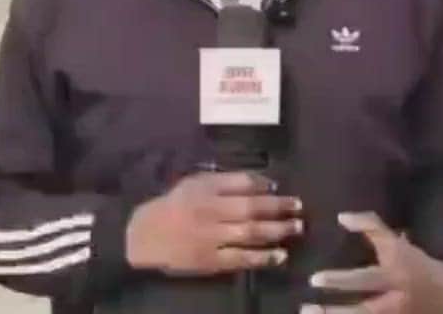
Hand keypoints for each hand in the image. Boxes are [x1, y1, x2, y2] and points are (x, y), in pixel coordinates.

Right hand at [126, 171, 303, 276]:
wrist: (144, 236)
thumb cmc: (174, 206)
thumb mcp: (194, 183)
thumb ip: (225, 181)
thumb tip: (263, 182)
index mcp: (205, 189)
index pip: (240, 183)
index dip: (264, 185)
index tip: (281, 188)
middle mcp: (209, 211)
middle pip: (250, 208)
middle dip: (278, 207)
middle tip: (299, 207)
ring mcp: (210, 237)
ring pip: (250, 233)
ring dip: (277, 230)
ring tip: (297, 228)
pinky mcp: (210, 260)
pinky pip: (241, 258)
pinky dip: (262, 257)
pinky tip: (280, 255)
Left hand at [303, 212, 442, 313]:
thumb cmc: (414, 264)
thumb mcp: (396, 243)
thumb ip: (370, 226)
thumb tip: (341, 216)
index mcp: (394, 276)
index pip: (365, 279)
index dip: (340, 281)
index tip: (314, 280)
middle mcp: (394, 302)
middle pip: (362, 312)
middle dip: (334, 312)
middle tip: (306, 309)